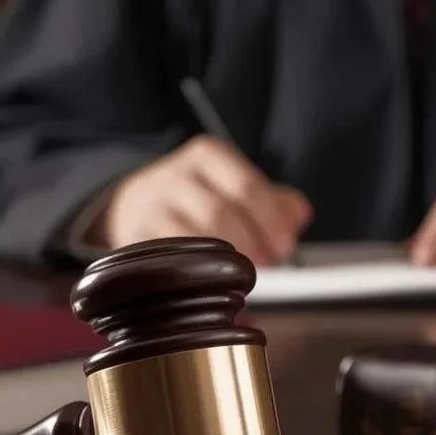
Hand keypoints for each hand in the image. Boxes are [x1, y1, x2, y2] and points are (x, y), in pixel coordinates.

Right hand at [88, 135, 311, 265]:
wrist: (136, 204)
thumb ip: (275, 201)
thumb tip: (299, 216)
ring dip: (226, 262)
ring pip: (195, 237)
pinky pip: (173, 258)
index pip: (246, 185)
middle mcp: (177, 174)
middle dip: (251, 244)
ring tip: (243, 273)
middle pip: (221, 213)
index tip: (285, 245)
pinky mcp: (137, 235)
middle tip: (269, 263)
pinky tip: (213, 279)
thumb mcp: (238, 187)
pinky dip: (198, 271)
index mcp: (209, 155)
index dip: (271, 220)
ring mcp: (154, 205)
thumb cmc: (200, 197)